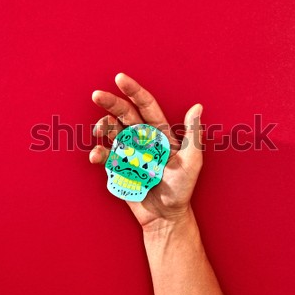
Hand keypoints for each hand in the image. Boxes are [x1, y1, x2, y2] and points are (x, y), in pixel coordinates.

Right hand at [89, 73, 202, 230]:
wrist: (166, 215)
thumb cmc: (182, 188)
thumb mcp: (193, 161)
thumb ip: (193, 134)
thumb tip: (198, 106)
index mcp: (160, 133)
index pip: (146, 106)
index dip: (134, 92)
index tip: (119, 78)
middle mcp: (142, 139)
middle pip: (124, 115)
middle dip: (111, 103)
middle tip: (96, 95)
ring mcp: (128, 152)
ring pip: (112, 132)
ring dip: (103, 126)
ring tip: (99, 129)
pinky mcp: (118, 168)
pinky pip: (106, 156)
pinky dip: (99, 153)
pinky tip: (96, 155)